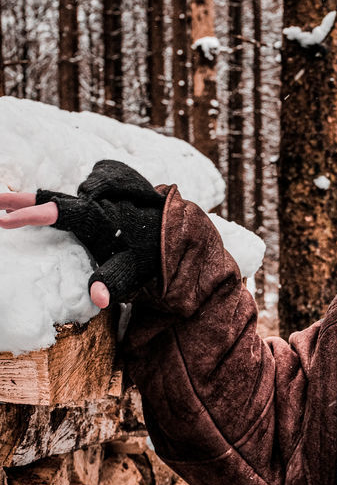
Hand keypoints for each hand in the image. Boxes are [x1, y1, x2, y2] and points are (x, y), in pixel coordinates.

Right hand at [1, 161, 165, 306]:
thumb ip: (111, 283)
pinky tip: (71, 211)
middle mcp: (94, 199)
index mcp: (95, 217)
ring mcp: (98, 190)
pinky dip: (72, 199)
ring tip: (16, 209)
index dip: (29, 215)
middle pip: (49, 197)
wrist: (173, 231)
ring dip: (40, 202)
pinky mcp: (104, 183)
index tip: (4, 220)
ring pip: (64, 195)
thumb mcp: (132, 272)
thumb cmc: (149, 254)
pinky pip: (82, 189)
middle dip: (18, 199)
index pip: (56, 213)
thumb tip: (98, 301)